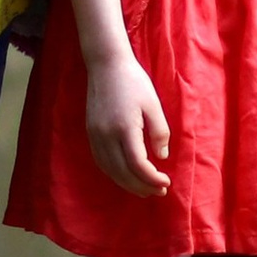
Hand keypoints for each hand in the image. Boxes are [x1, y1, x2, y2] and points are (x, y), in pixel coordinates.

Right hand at [85, 50, 170, 194]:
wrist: (106, 65)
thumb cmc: (134, 82)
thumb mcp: (153, 104)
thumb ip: (159, 132)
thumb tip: (161, 157)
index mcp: (125, 128)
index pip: (138, 165)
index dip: (152, 178)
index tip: (166, 182)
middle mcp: (106, 135)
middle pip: (123, 172)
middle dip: (142, 186)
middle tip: (158, 191)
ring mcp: (95, 135)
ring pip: (110, 170)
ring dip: (127, 184)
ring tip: (144, 189)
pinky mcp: (90, 133)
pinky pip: (101, 161)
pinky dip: (114, 173)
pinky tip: (126, 176)